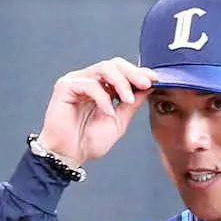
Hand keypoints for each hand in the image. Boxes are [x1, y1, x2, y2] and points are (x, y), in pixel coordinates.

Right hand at [36, 58, 156, 165]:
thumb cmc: (88, 142)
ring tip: (128, 100)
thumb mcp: (119, 121)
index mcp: (101, 88)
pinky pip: (89, 84)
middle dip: (133, 73)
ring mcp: (76, 82)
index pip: (121, 71)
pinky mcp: (65, 86)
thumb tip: (148, 86)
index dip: (139, 72)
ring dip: (121, 83)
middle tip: (145, 84)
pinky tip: (107, 111)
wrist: (70, 156)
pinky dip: (102, 97)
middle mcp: (88, 81)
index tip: (155, 79)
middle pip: (114, 64)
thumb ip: (132, 103)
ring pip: (104, 68)